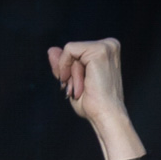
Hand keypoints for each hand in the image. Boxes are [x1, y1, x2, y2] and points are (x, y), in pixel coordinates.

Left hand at [47, 39, 144, 159]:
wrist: (105, 115)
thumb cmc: (93, 104)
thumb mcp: (72, 81)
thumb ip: (63, 64)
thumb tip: (51, 50)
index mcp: (106, 51)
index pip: (75, 53)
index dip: (67, 70)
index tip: (74, 88)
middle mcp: (109, 44)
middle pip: (72, 51)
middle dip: (68, 73)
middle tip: (78, 91)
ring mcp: (106, 46)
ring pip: (70, 52)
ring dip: (70, 75)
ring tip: (81, 90)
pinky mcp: (99, 50)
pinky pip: (69, 50)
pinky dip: (66, 68)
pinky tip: (77, 83)